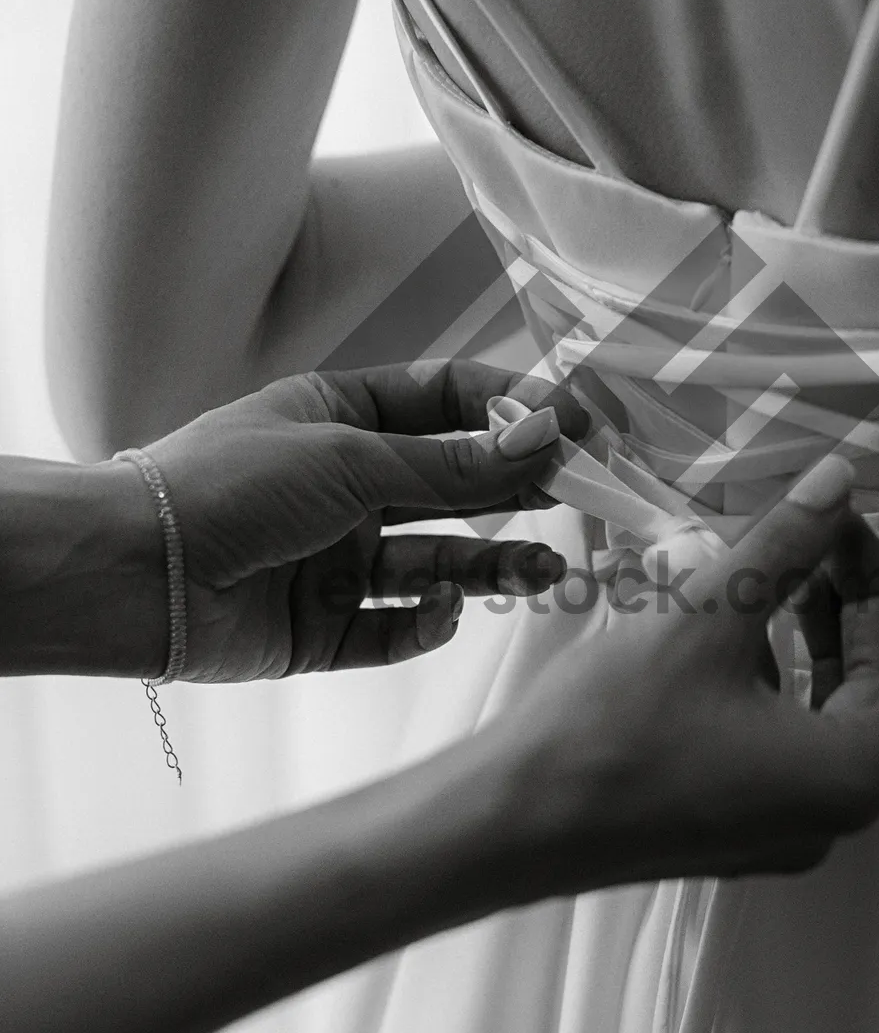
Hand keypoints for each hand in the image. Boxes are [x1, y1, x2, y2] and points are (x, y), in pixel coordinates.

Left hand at [119, 360, 588, 681]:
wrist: (137, 574)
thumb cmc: (231, 485)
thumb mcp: (353, 460)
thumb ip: (453, 464)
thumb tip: (544, 439)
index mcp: (342, 419)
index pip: (444, 404)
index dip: (509, 412)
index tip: (574, 424)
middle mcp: (344, 487)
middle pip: (451, 486)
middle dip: (516, 490)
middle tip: (585, 497)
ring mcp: (335, 559)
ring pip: (435, 562)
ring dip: (492, 565)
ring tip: (547, 570)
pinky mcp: (323, 628)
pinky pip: (394, 628)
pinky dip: (426, 622)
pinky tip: (445, 609)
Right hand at [502, 457, 878, 886]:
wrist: (507, 825)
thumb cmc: (612, 731)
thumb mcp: (708, 620)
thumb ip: (785, 546)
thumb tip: (839, 480)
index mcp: (850, 773)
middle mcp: (833, 808)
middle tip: (846, 520)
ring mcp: (782, 820)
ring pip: (841, 709)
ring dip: (834, 626)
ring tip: (801, 551)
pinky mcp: (734, 815)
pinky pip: (793, 731)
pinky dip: (790, 664)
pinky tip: (746, 612)